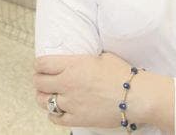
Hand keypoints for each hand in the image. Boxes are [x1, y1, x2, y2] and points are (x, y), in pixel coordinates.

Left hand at [33, 53, 172, 130]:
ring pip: (43, 101)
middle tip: (43, 80)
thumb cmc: (123, 75)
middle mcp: (67, 83)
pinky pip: (55, 118)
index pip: (42, 64)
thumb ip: (83, 59)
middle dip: (39, 80)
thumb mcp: (101, 56)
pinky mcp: (77, 118)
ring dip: (43, 97)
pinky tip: (58, 110)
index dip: (39, 65)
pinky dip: (53, 114)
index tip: (41, 67)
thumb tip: (77, 59)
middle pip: (39, 82)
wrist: (136, 96)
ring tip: (48, 95)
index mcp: (72, 65)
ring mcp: (71, 102)